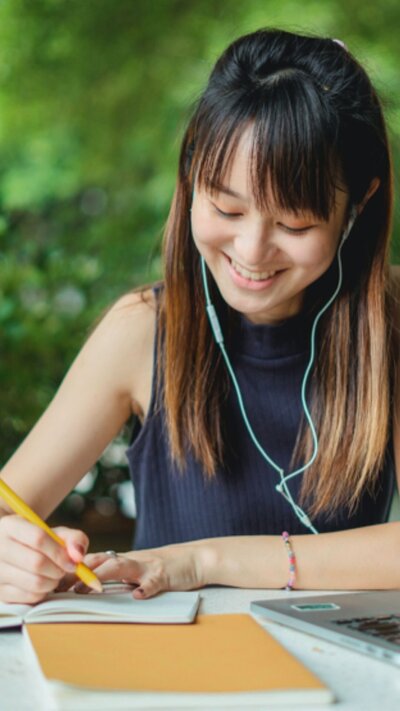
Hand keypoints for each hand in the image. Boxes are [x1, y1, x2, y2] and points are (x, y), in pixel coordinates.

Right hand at [0, 514, 88, 603]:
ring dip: (53, 582)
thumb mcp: (55, 533)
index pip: (38, 538)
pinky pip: (29, 597)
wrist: (14, 551)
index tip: (74, 562)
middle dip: (59, 569)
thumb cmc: (38, 541)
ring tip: (54, 575)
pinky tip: (43, 583)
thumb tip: (78, 555)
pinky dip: (43, 592)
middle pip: (37, 563)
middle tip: (65, 569)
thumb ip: (73, 538)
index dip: (60, 552)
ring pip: (34, 582)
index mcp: (10, 526)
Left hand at [74, 542, 208, 598]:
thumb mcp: (141, 569)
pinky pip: (154, 582)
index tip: (57, 581)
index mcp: (127, 560)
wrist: (198, 558)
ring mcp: (149, 566)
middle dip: (81, 573)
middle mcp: (134, 560)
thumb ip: (122, 576)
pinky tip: (138, 596)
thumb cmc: (168, 566)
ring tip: (87, 589)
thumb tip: (95, 587)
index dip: (77, 569)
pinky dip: (146, 588)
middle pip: (103, 562)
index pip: (97, 561)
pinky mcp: (165, 575)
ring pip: (122, 567)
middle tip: (61, 586)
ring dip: (102, 577)